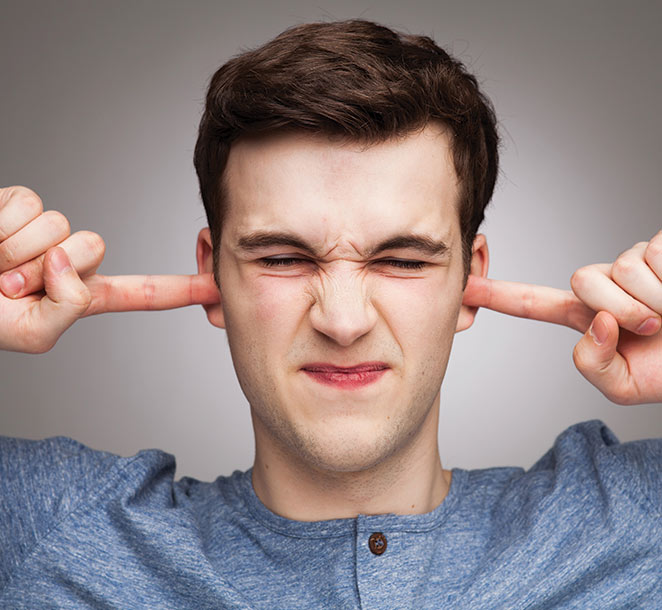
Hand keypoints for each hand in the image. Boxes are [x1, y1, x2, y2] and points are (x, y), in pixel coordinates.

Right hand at [0, 186, 219, 353]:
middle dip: (45, 268)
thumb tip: (71, 259)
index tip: (215, 288)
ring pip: (60, 226)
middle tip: (7, 285)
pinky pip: (27, 205)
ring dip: (15, 251)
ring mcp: (45, 232)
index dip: (178, 289)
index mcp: (79, 296)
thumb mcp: (29, 334)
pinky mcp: (19, 205)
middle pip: (94, 246)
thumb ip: (67, 307)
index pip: (139, 292)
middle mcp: (68, 261)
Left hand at [463, 231, 661, 404]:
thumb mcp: (629, 387)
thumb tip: (592, 323)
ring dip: (654, 302)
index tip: (466, 286)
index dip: (500, 296)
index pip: (537, 303)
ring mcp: (635, 263)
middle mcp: (608, 285)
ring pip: (620, 269)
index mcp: (591, 318)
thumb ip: (595, 367)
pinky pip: (654, 258)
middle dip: (620, 309)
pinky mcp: (661, 246)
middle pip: (581, 280)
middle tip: (654, 328)